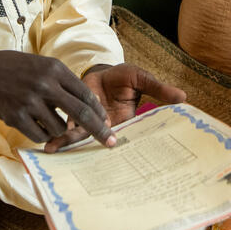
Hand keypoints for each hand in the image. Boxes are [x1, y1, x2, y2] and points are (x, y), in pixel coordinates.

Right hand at [0, 50, 114, 146]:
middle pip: (81, 113)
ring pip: (59, 128)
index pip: (85, 94)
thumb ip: (64, 82)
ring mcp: (30, 101)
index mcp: (55, 69)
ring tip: (44, 119)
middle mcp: (45, 84)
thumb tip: (90, 106)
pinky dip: (41, 135)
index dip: (98, 112)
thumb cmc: (15, 69)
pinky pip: (40, 136)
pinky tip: (32, 124)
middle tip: (110, 141)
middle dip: (98, 130)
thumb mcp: (42, 65)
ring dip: (58, 130)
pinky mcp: (17, 117)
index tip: (107, 123)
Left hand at [45, 63, 185, 151]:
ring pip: (77, 136)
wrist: (105, 71)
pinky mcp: (75, 115)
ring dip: (64, 143)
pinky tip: (47, 139)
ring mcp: (89, 123)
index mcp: (126, 122)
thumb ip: (159, 89)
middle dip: (82, 150)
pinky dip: (58, 133)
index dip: (113, 143)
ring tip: (50, 148)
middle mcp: (106, 128)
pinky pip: (66, 126)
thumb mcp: (143, 79)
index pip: (120, 137)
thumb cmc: (126, 77)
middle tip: (73, 158)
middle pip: (94, 142)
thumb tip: (183, 97)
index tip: (109, 149)